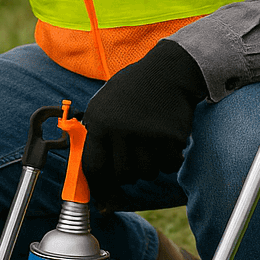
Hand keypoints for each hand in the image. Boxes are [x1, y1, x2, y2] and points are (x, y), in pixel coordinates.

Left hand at [81, 40, 208, 209]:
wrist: (168, 71)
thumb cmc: (132, 91)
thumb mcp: (103, 104)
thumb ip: (95, 135)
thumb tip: (88, 174)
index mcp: (100, 122)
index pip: (93, 166)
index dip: (99, 181)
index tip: (105, 187)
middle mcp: (120, 130)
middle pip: (122, 175)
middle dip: (128, 174)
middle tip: (134, 160)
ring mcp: (146, 134)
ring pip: (146, 173)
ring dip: (149, 167)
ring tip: (151, 148)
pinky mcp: (170, 137)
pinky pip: (167, 166)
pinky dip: (169, 161)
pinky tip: (167, 145)